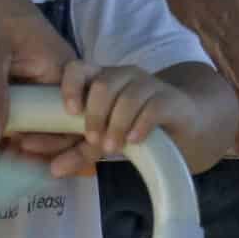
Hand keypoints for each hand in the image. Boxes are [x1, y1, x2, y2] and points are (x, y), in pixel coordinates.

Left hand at [42, 61, 187, 179]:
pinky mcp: (170, 99)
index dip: (70, 86)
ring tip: (113, 148)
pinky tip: (134, 140)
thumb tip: (54, 169)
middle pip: (102, 84)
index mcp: (101, 79)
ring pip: (128, 95)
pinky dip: (140, 124)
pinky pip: (153, 106)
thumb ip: (79, 152)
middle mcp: (123, 76)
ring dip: (116, 123)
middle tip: (94, 140)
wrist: (184, 127)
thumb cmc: (137, 127)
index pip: (78, 68)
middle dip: (95, 114)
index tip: (70, 112)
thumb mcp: (106, 139)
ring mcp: (148, 84)